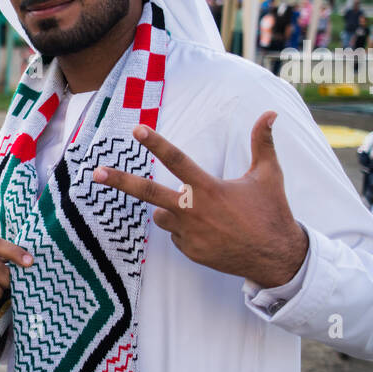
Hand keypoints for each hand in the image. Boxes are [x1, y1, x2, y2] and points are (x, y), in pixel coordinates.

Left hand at [93, 113, 307, 288]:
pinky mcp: (189, 252)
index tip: (136, 129)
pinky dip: (184, 230)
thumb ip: (263, 143)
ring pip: (160, 215)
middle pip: (148, 193)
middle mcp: (193, 211)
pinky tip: (209, 232)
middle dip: (120, 181)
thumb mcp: (269, 175)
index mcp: (209, 188)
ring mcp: (188, 234)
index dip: (156, 143)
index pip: (177, 160)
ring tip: (200, 213)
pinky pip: (175, 236)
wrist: (275, 258)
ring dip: (168, 210)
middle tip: (97, 173)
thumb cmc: (272, 213)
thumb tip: (270, 113)